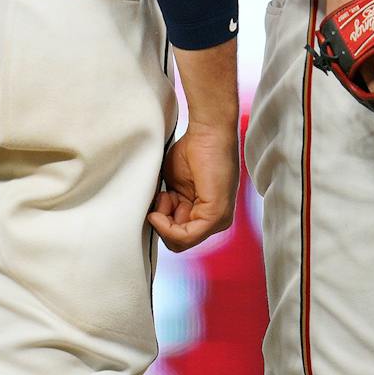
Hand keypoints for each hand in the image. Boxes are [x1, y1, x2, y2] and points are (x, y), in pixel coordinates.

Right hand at [147, 119, 239, 251]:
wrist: (207, 132)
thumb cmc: (191, 152)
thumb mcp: (175, 188)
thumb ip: (169, 208)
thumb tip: (155, 223)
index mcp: (206, 213)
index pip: (179, 236)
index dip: (162, 222)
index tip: (159, 198)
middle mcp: (216, 220)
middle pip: (178, 242)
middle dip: (162, 222)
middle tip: (161, 197)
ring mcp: (219, 219)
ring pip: (181, 242)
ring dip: (163, 221)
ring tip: (164, 195)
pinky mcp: (216, 215)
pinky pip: (186, 236)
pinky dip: (166, 226)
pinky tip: (161, 208)